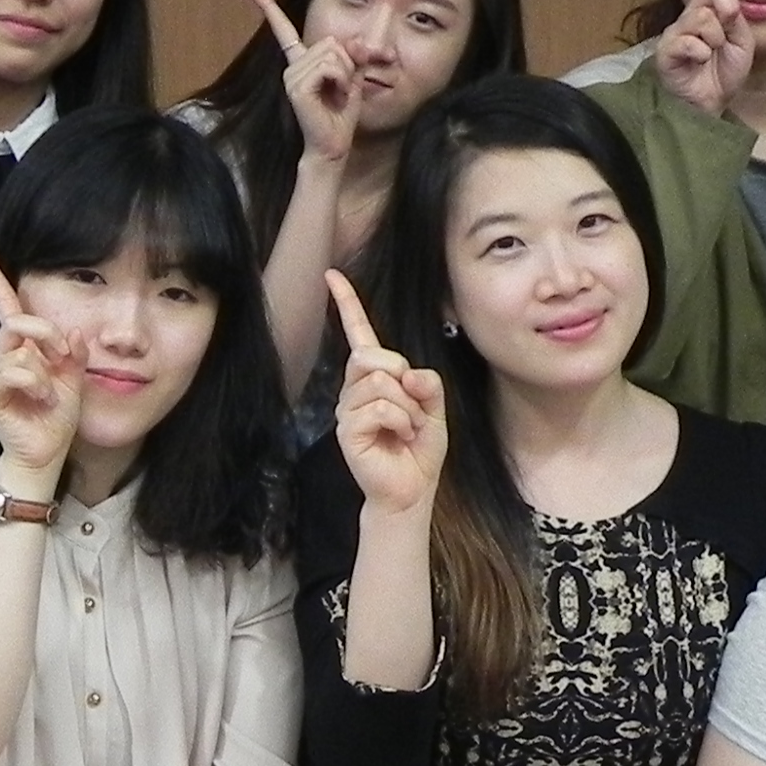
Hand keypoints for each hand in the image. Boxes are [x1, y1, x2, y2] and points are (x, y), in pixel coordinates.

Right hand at [0, 241, 81, 480]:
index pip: (6, 306)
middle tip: (63, 356)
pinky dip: (36, 385)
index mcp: (22, 347)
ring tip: (49, 396)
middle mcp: (3, 356)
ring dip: (46, 374)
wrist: (47, 452)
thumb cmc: (57, 417)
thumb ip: (73, 353)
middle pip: (18, 321)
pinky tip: (40, 401)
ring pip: (22, 352)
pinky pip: (14, 372)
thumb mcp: (74, 379)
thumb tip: (73, 331)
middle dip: (47, 334)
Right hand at [248, 0, 358, 164]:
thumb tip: (357, 43)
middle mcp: (292, 67)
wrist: (332, 146)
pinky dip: (340, 80)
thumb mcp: (351, 79)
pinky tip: (334, 95)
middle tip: (340, 88)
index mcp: (300, 63)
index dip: (268, 9)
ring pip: (331, 54)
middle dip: (346, 62)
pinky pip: (329, 67)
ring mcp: (291, 76)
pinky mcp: (296, 87)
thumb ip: (353, 57)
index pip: (284, 31)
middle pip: (330, 42)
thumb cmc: (340, 116)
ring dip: (344, 74)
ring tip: (336, 94)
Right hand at [324, 270, 445, 517]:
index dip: (347, 304)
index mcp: (374, 377)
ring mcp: (347, 409)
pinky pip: (379, 407)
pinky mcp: (346, 430)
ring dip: (407, 407)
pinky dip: (401, 420)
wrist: (411, 490)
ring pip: (380, 381)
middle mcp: (354, 389)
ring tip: (407, 429)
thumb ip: (426, 383)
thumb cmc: (418, 449)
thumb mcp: (434, 407)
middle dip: (400, 374)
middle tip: (412, 405)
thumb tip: (407, 373)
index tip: (332, 275)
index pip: (358, 334)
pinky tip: (400, 437)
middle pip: (371, 354)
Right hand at [651, 0, 754, 121]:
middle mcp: (686, 15)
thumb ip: (732, 14)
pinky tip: (699, 64)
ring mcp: (675, 32)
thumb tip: (716, 3)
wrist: (714, 104)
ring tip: (711, 55)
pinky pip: (692, 40)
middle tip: (725, 37)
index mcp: (704, 8)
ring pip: (705, 17)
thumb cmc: (724, 70)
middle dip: (728, 13)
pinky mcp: (666, 50)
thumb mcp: (741, 37)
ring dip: (717, 39)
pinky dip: (703, 53)